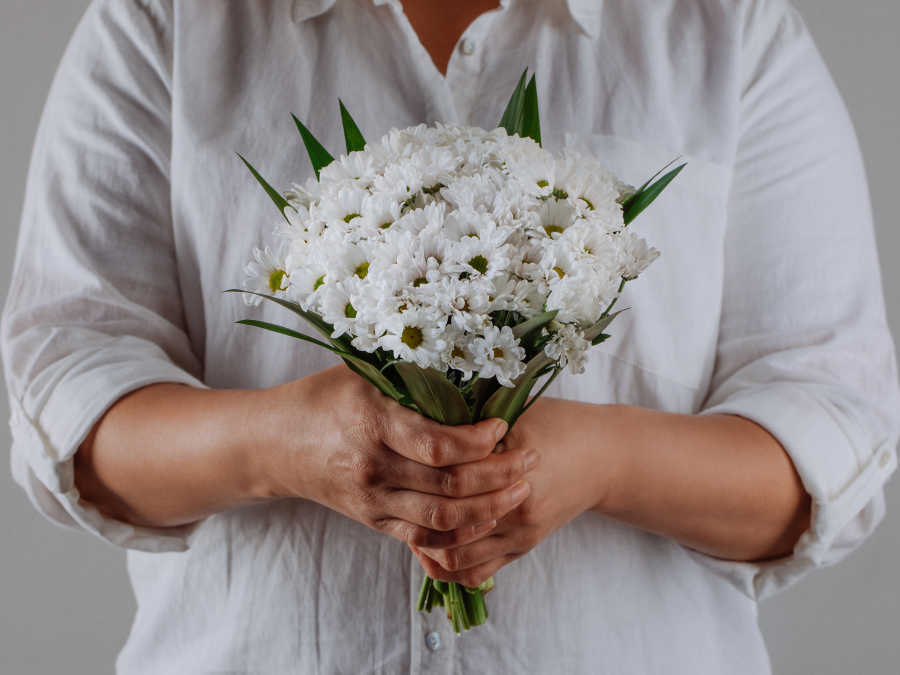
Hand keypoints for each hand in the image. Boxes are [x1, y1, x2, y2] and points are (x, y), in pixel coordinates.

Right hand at [259, 364, 534, 549]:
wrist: (273, 444)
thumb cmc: (321, 399)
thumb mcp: (361, 374)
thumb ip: (409, 377)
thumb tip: (468, 368)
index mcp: (372, 423)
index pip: (439, 445)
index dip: (480, 442)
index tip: (503, 427)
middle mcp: (373, 468)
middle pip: (451, 486)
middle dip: (501, 475)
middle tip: (530, 459)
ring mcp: (372, 501)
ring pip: (444, 519)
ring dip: (490, 507)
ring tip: (519, 489)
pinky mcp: (373, 520)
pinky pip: (424, 538)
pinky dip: (461, 533)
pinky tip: (487, 517)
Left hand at [410, 397, 609, 586]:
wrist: (603, 456)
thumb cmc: (557, 423)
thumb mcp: (516, 409)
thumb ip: (471, 414)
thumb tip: (419, 407)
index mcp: (514, 467)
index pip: (451, 479)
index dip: (420, 469)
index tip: (398, 455)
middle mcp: (516, 509)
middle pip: (447, 522)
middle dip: (415, 509)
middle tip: (393, 490)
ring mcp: (519, 535)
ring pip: (455, 556)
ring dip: (425, 543)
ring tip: (406, 517)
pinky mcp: (522, 549)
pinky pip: (474, 571)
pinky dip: (444, 563)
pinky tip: (427, 543)